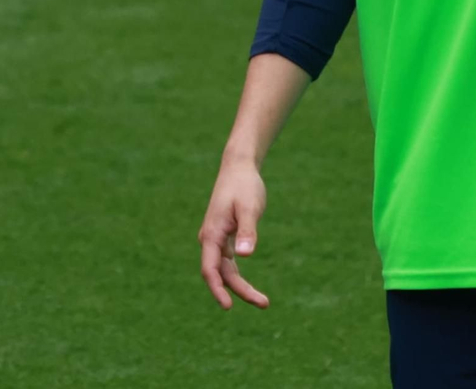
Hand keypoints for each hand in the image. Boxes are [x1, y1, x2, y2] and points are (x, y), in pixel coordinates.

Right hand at [197, 157, 269, 309]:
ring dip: (240, 286)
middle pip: (221, 274)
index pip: (210, 269)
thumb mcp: (248, 208)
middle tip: (265, 304)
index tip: (228, 306)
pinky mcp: (224, 237)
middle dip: (239, 291)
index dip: (218, 289)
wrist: (239, 168)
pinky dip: (238, 276)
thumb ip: (247, 231)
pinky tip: (248, 287)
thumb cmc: (244, 186)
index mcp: (211, 234)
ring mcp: (216, 240)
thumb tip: (245, 255)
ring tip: (263, 301)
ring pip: (225, 270)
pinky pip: (228, 263)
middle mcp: (210, 240)